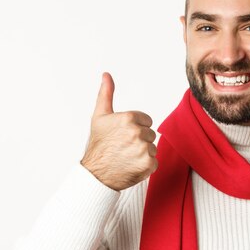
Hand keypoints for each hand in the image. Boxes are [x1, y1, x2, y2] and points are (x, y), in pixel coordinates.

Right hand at [80, 72, 157, 190]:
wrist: (95, 174)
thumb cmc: (98, 145)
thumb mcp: (99, 116)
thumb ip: (106, 94)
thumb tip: (106, 75)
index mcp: (128, 118)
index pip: (146, 120)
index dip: (135, 128)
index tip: (123, 136)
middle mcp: (137, 132)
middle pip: (150, 134)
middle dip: (139, 140)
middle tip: (123, 147)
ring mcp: (143, 149)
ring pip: (152, 148)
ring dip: (143, 153)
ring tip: (127, 157)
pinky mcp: (148, 164)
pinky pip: (154, 162)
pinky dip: (145, 166)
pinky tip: (132, 166)